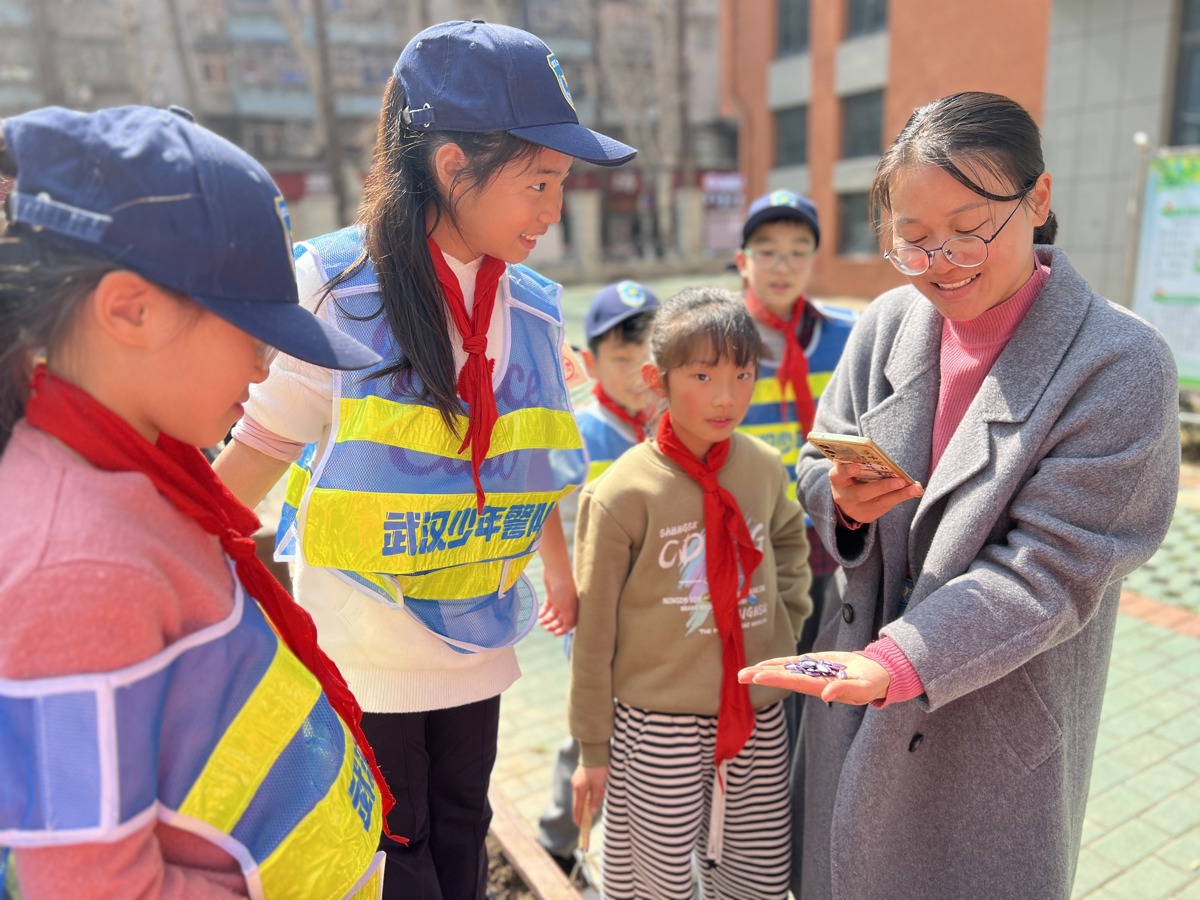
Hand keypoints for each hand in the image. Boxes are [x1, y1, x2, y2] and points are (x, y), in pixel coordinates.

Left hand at [538, 566, 577, 635]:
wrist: (556, 571)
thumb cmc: (564, 588)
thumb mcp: (567, 607)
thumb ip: (568, 619)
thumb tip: (567, 629)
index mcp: (574, 608)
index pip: (570, 623)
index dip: (563, 630)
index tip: (555, 634)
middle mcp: (568, 605)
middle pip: (561, 619)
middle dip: (554, 625)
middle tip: (546, 628)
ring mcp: (559, 600)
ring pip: (553, 614)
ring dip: (547, 620)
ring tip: (541, 622)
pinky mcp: (552, 595)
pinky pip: (548, 607)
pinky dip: (543, 612)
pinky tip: (539, 616)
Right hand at [571, 764, 607, 825]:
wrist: (595, 750)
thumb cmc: (598, 768)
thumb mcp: (599, 785)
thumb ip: (595, 799)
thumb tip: (591, 812)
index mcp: (578, 789)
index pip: (577, 808)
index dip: (578, 818)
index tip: (579, 826)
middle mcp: (575, 785)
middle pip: (579, 802)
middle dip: (584, 810)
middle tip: (588, 819)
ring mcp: (577, 780)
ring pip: (582, 795)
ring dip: (589, 800)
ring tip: (599, 799)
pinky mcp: (580, 775)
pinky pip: (584, 788)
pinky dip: (590, 793)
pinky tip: (598, 790)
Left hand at [738, 651, 889, 704]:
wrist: (878, 674)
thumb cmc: (873, 683)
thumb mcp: (864, 688)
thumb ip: (846, 690)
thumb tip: (825, 694)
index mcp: (822, 687)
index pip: (794, 682)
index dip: (776, 679)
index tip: (758, 677)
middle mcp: (813, 681)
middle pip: (783, 678)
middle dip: (762, 677)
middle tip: (740, 676)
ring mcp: (813, 673)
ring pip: (784, 670)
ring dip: (765, 670)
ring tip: (743, 673)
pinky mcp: (815, 664)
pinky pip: (793, 664)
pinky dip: (777, 663)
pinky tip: (762, 665)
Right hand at [829, 461, 922, 524]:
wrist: (846, 500)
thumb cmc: (851, 477)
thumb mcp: (848, 468)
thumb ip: (857, 461)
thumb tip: (877, 454)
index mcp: (837, 480)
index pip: (838, 474)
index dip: (846, 471)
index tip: (857, 466)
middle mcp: (844, 496)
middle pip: (862, 494)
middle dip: (882, 487)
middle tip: (900, 481)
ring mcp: (855, 509)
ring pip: (878, 503)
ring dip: (899, 495)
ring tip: (915, 488)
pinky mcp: (867, 517)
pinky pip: (885, 507)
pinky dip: (900, 497)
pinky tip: (913, 491)